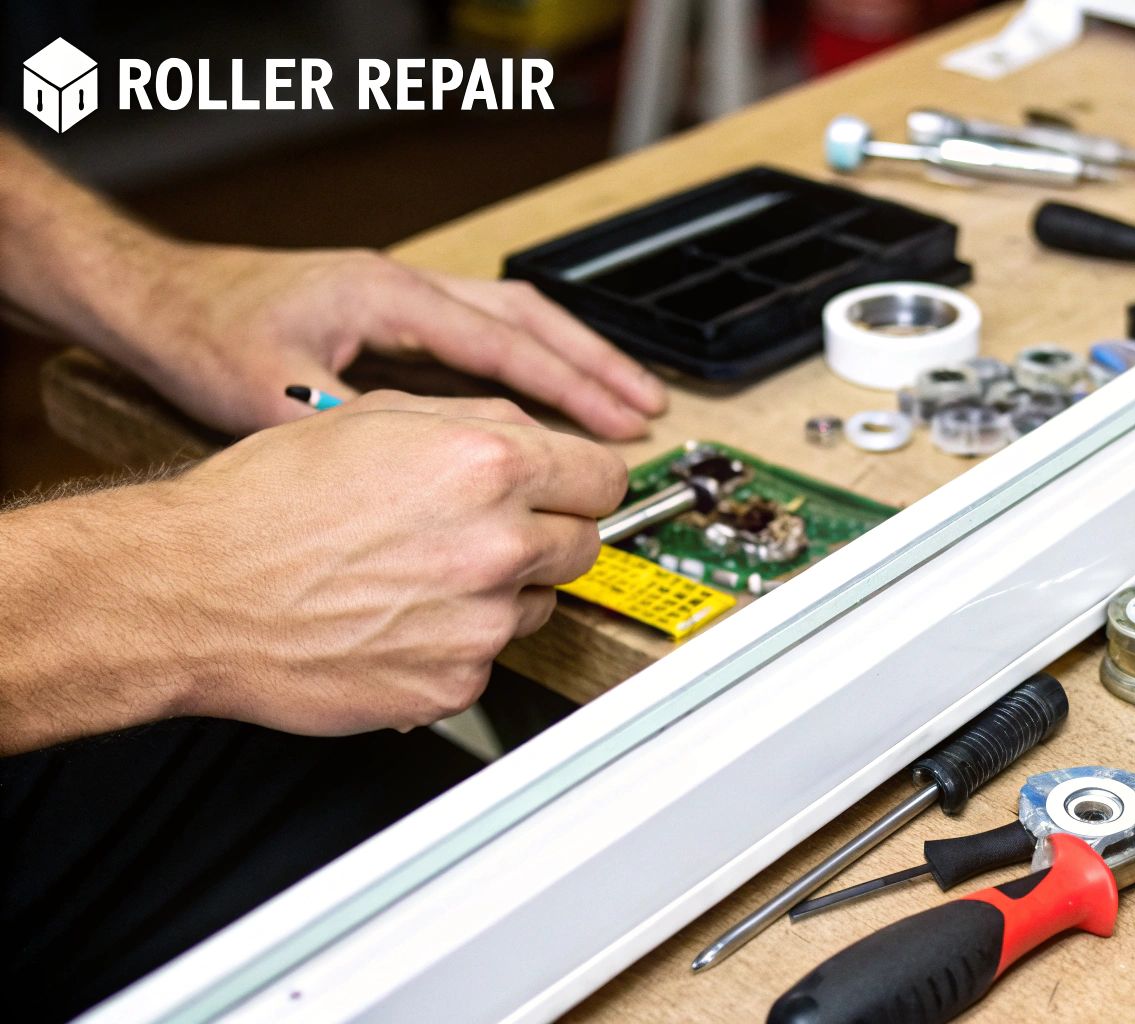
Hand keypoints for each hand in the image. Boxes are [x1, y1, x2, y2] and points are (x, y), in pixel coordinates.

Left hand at [128, 242, 667, 437]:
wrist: (155, 298)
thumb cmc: (201, 335)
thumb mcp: (266, 390)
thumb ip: (346, 425)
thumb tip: (414, 474)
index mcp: (389, 298)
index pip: (506, 342)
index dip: (571, 386)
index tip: (621, 422)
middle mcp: (407, 289)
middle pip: (532, 317)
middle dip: (596, 365)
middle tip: (649, 410)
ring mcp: (404, 298)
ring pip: (515, 319)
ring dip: (573, 359)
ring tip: (624, 401)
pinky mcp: (392, 318)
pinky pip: (484, 335)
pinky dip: (530, 364)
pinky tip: (549, 400)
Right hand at [144, 391, 622, 734]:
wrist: (193, 592)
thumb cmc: (265, 504)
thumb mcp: (377, 415)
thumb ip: (480, 421)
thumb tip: (542, 436)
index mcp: (486, 464)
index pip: (605, 478)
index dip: (584, 481)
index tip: (572, 490)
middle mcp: (496, 543)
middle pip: (585, 544)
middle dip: (546, 533)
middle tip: (481, 531)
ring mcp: (480, 622)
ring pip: (539, 604)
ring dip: (502, 590)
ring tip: (418, 574)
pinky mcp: (455, 683)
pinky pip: (489, 658)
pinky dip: (457, 643)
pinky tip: (398, 618)